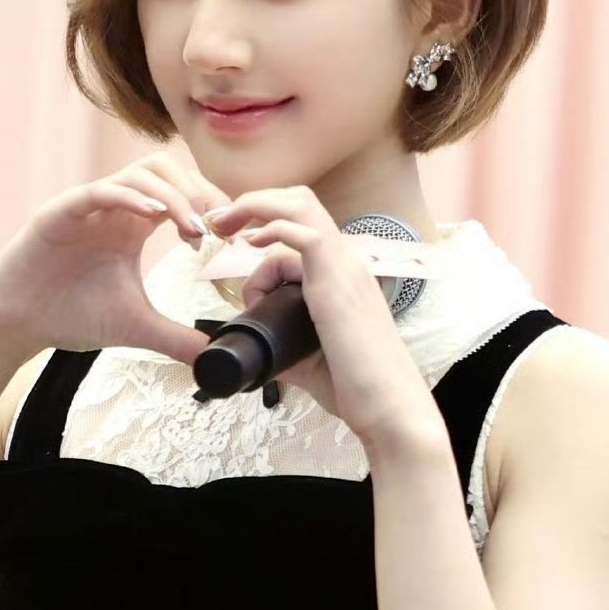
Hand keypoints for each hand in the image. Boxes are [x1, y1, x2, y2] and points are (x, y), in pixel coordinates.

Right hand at [0, 153, 231, 367]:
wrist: (16, 326)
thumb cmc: (70, 316)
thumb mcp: (136, 328)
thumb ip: (177, 338)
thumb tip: (216, 357)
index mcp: (133, 225)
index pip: (181, 192)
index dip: (209, 205)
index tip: (228, 237)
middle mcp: (113, 207)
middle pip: (165, 169)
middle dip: (198, 190)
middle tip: (216, 226)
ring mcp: (87, 206)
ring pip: (137, 172)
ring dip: (172, 194)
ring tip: (192, 226)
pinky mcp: (60, 213)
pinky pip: (98, 190)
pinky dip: (129, 196)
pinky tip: (153, 216)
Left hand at [203, 186, 447, 453]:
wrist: (388, 407)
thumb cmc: (357, 388)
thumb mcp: (308, 361)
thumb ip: (282, 348)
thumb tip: (254, 352)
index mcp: (343, 275)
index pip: (302, 227)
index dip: (263, 231)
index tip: (236, 255)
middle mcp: (347, 263)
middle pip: (301, 201)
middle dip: (254, 203)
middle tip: (220, 223)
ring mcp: (344, 269)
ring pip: (300, 207)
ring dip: (255, 207)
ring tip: (223, 224)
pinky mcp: (336, 283)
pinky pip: (304, 235)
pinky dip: (272, 229)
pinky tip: (251, 243)